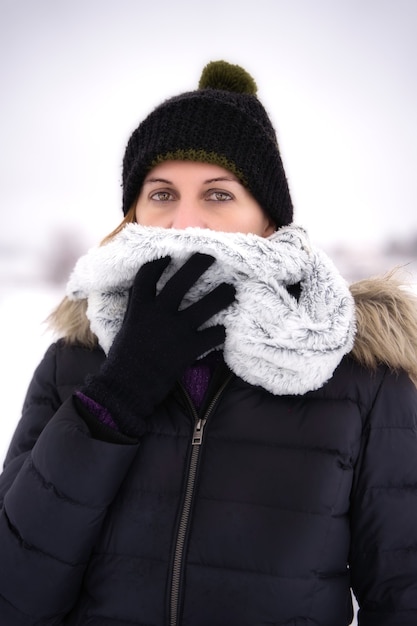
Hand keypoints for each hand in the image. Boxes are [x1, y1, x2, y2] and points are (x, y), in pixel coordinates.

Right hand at [80, 253, 234, 436]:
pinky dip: (220, 332)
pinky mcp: (188, 349)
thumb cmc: (124, 360)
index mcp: (139, 307)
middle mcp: (158, 313)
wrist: (127, 387)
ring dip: (221, 296)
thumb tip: (148, 297)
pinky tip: (224, 330)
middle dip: (197, 265)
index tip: (169, 254)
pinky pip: (213, 336)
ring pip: (206, 306)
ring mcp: (175, 330)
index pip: (148, 275)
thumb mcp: (127, 327)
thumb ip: (138, 310)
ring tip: (231, 289)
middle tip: (210, 255)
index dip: (159, 262)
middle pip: (181, 281)